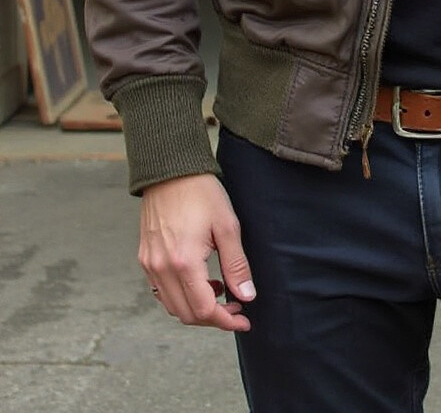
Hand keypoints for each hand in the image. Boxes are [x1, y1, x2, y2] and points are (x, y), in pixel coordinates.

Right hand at [139, 173, 255, 330]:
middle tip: (236, 306)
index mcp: (184, 262)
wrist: (170, 169)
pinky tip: (199, 280)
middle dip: (214, 318)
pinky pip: (161, 291)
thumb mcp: (227, 226)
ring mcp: (150, 264)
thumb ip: (236, 265)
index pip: (204, 310)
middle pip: (187, 314)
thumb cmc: (201, 193)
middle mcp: (162, 268)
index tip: (244, 320)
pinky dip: (180, 296)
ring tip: (219, 289)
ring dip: (196, 307)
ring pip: (172, 306)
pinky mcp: (145, 257)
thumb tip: (246, 297)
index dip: (226, 321)